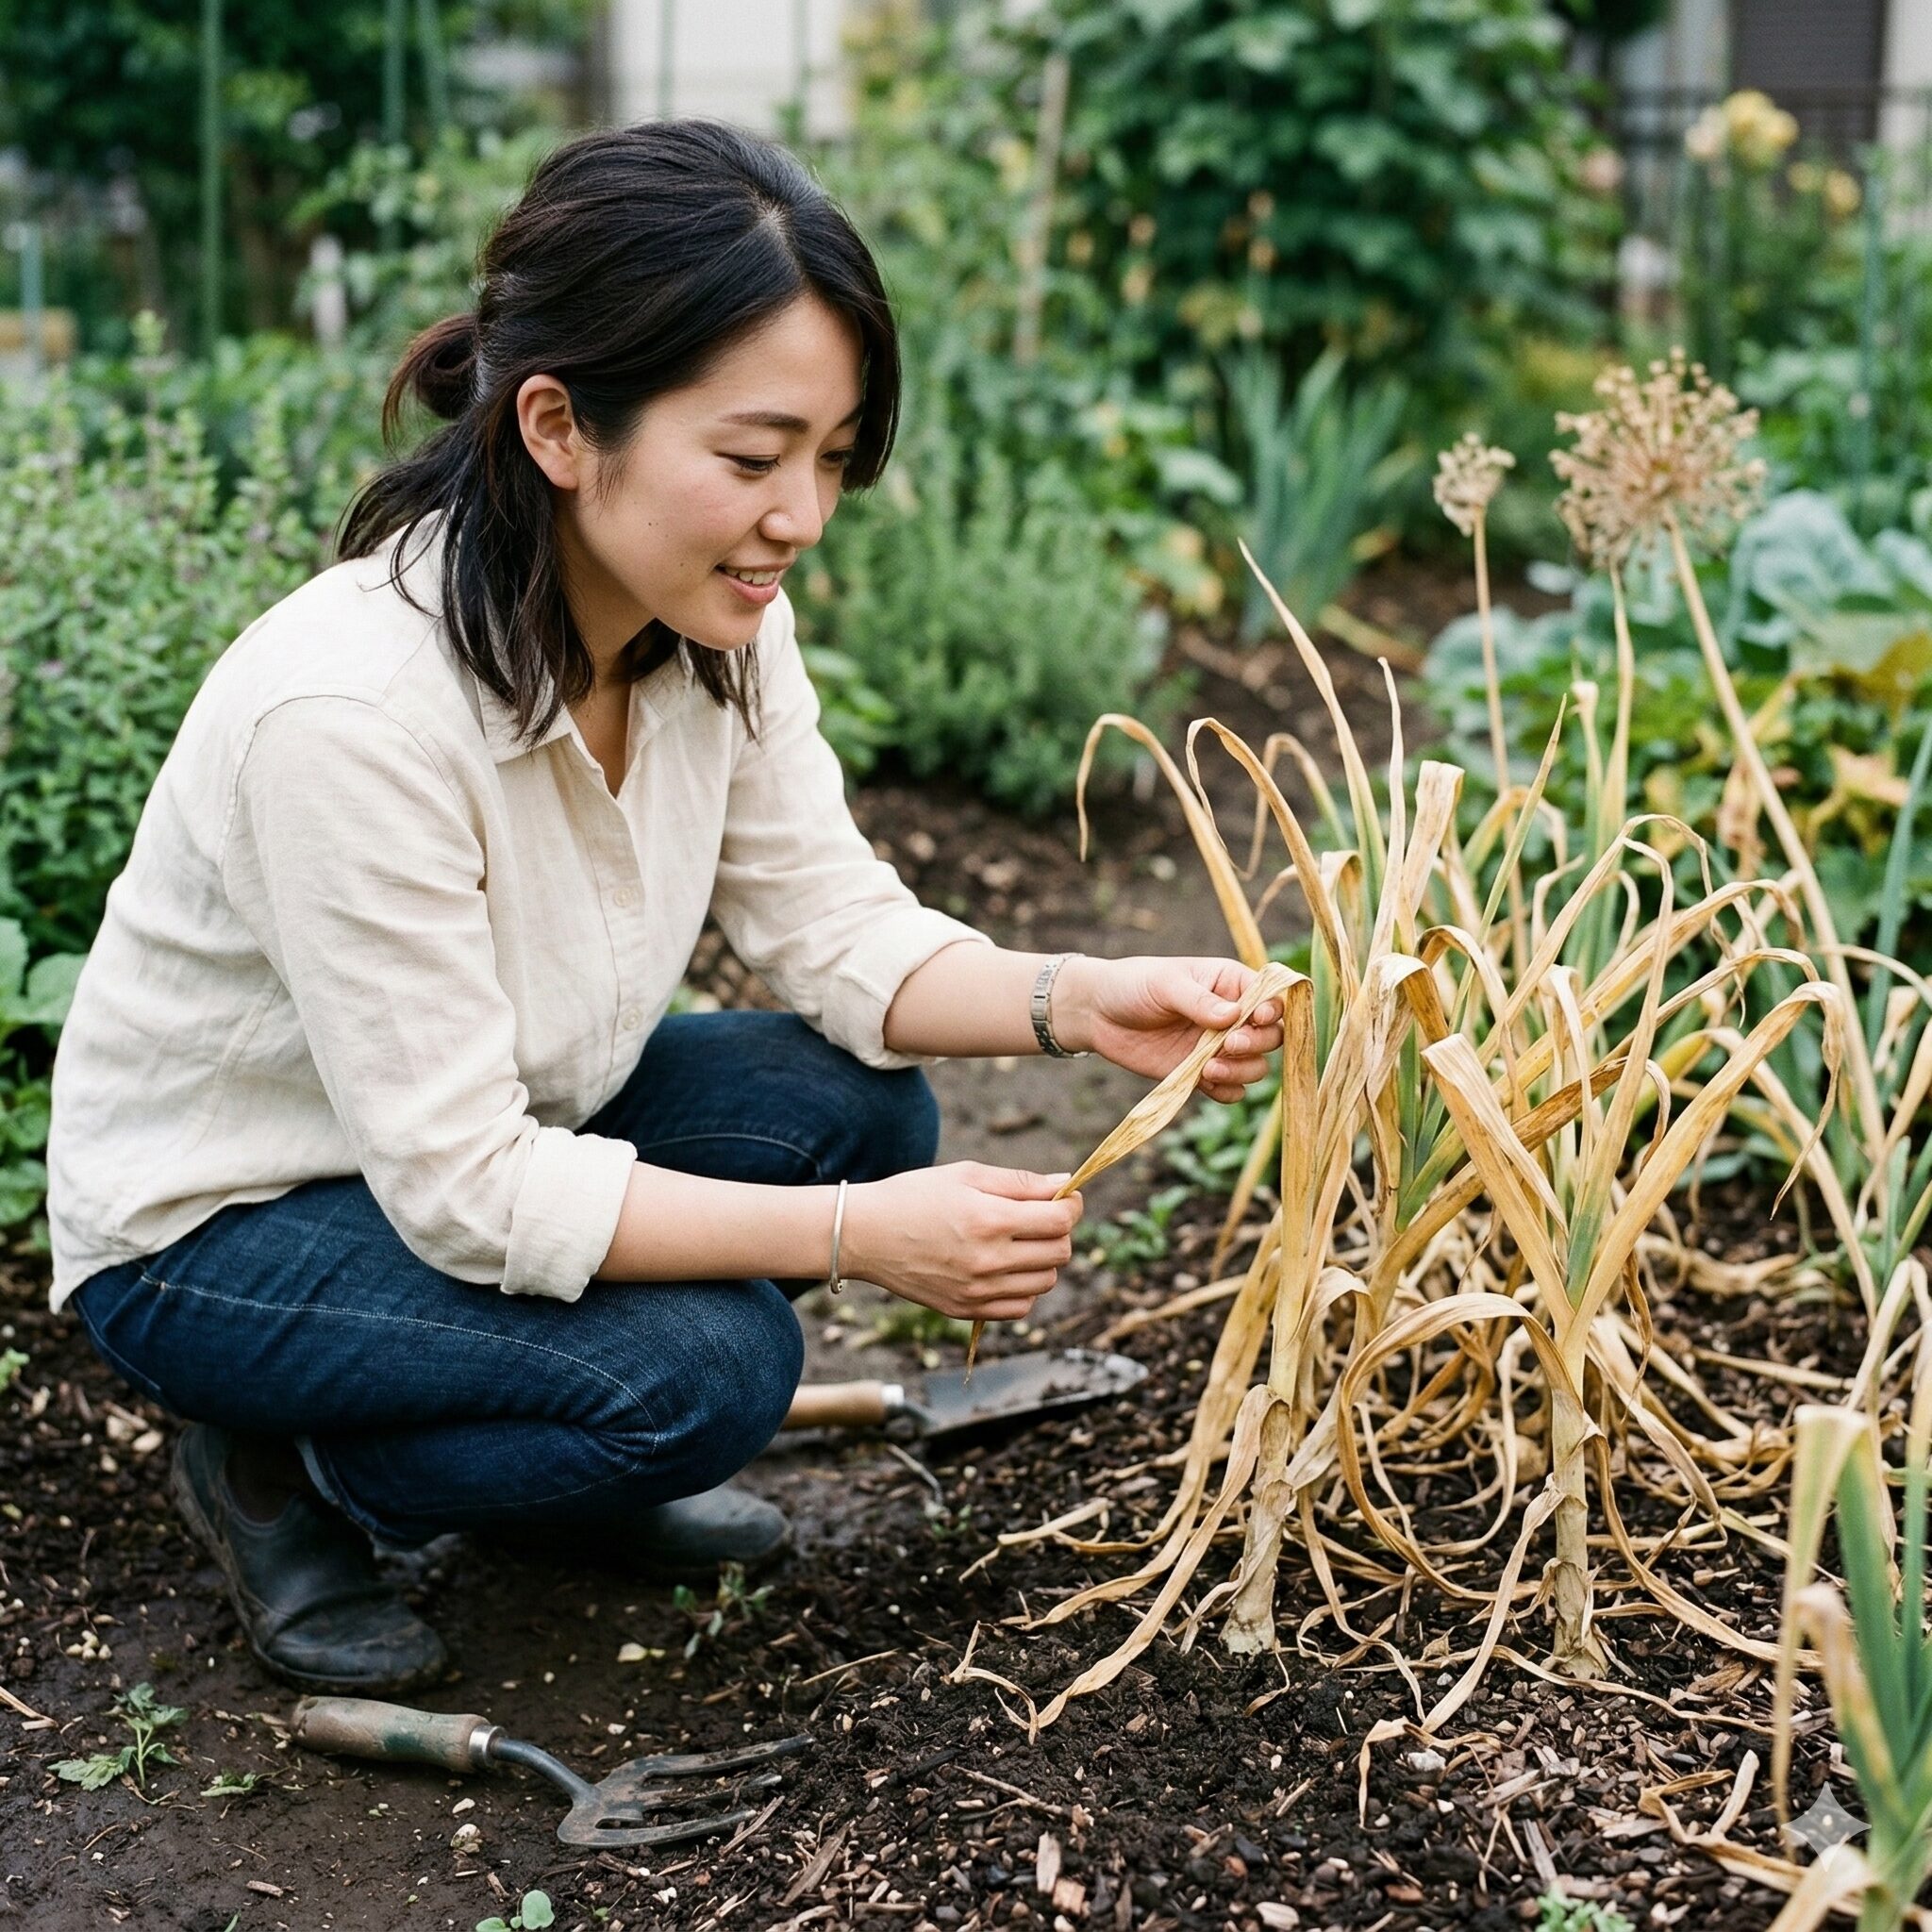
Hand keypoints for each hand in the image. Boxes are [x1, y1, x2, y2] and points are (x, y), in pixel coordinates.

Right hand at [841, 1163, 1084, 1323]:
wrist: (864, 1234)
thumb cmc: (915, 1195)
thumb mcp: (966, 1175)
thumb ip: (1020, 1182)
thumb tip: (1065, 1184)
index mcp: (990, 1220)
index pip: (1061, 1219)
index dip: (1071, 1204)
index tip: (1065, 1197)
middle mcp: (988, 1260)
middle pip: (1060, 1252)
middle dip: (1059, 1230)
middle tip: (1039, 1216)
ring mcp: (978, 1291)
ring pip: (1045, 1282)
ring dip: (1043, 1260)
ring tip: (1019, 1241)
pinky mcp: (966, 1310)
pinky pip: (1021, 1308)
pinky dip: (1024, 1289)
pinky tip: (1006, 1268)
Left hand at [1055, 955, 1282, 1104]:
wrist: (1097, 1014)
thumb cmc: (1133, 985)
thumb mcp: (1165, 984)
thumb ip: (1199, 1001)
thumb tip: (1234, 1016)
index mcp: (1230, 983)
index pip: (1271, 998)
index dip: (1272, 1011)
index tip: (1255, 1018)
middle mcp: (1232, 1016)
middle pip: (1271, 1036)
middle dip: (1257, 1044)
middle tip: (1227, 1045)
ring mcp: (1218, 1047)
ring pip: (1255, 1066)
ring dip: (1242, 1071)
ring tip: (1209, 1069)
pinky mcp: (1201, 1073)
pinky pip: (1230, 1090)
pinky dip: (1227, 1091)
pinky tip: (1206, 1083)